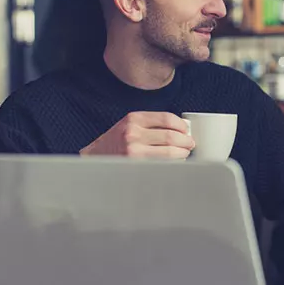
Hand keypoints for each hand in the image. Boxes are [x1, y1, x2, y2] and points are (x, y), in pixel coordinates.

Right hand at [80, 111, 194, 158]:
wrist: (94, 158)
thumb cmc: (115, 142)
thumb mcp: (130, 125)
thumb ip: (152, 124)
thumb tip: (182, 128)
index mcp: (133, 119)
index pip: (167, 118)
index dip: (181, 125)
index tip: (186, 130)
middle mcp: (133, 133)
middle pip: (171, 136)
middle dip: (186, 141)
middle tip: (190, 144)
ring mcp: (133, 151)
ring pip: (169, 152)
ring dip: (182, 153)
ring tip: (184, 154)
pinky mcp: (135, 166)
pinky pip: (162, 165)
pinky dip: (173, 164)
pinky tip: (174, 163)